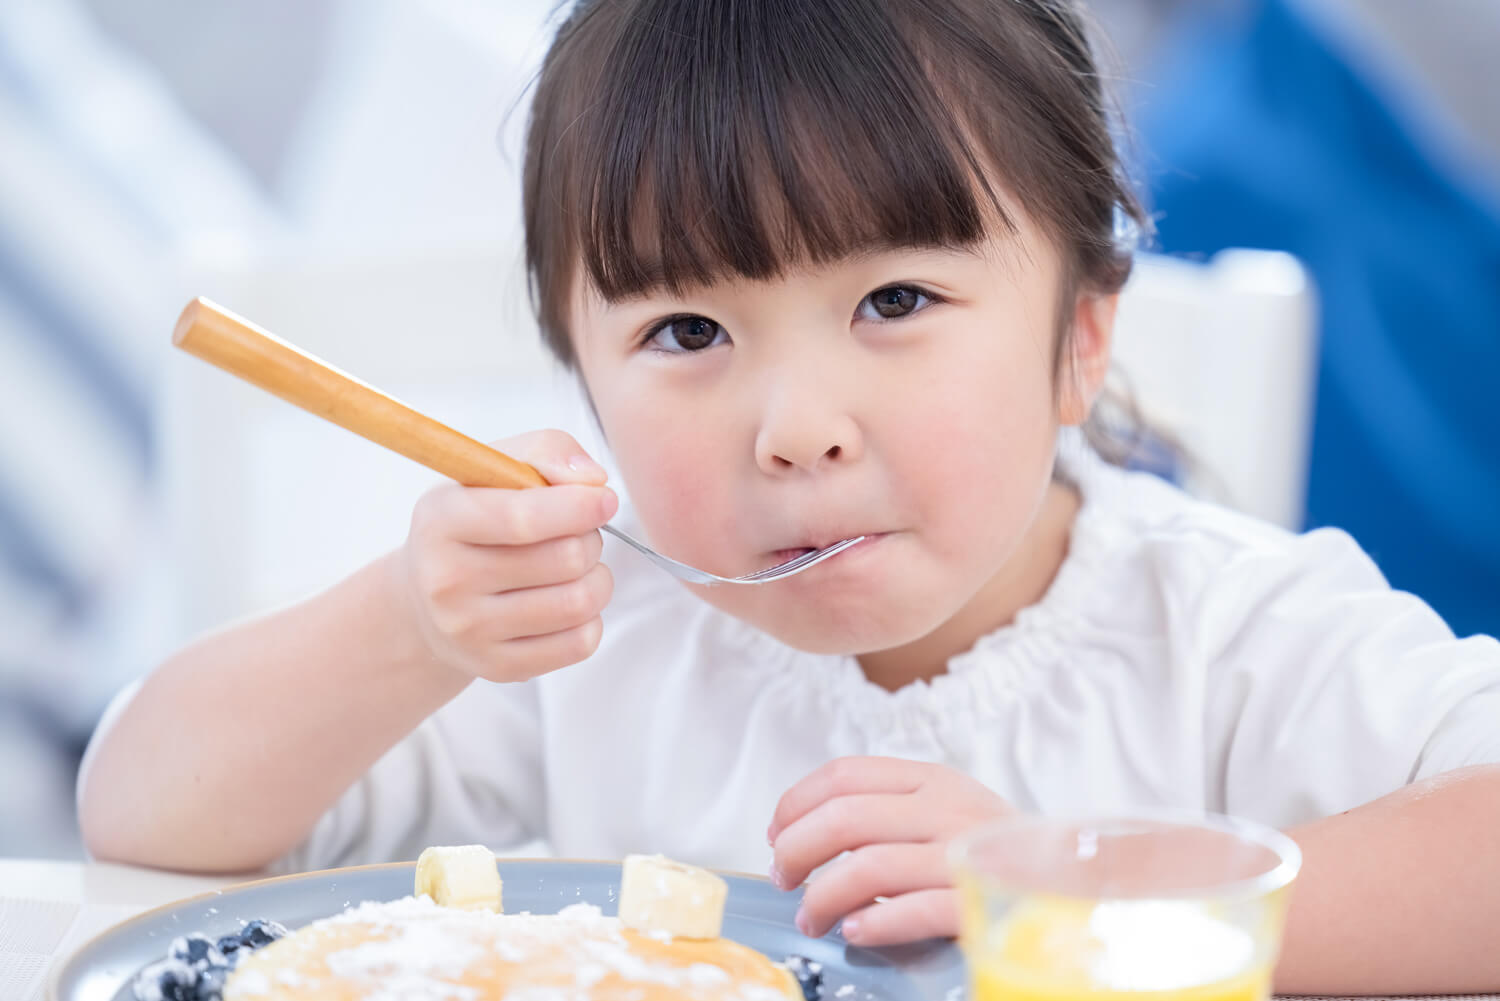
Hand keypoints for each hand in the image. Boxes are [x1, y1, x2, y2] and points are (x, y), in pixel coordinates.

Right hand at [394, 429, 616, 683]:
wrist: (424, 599)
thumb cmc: (473, 520)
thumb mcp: (492, 469)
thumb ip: (547, 452)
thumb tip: (593, 480)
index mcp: (442, 521)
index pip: (523, 518)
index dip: (579, 507)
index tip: (606, 499)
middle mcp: (448, 581)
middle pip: (565, 559)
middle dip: (590, 538)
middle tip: (579, 533)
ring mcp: (470, 631)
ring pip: (579, 603)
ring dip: (597, 577)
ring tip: (579, 566)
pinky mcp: (498, 667)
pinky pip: (580, 643)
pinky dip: (591, 618)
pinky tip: (568, 600)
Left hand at [767, 757, 1009, 945]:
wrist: (1085, 883)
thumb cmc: (998, 852)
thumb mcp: (948, 810)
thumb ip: (891, 809)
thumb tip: (806, 830)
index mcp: (933, 779)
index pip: (845, 774)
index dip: (796, 802)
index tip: (775, 833)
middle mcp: (948, 809)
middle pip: (844, 818)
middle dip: (796, 850)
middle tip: (782, 879)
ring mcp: (966, 856)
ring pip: (868, 867)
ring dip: (823, 897)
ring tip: (812, 919)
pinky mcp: (981, 904)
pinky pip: (912, 911)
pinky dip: (873, 922)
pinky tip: (856, 931)